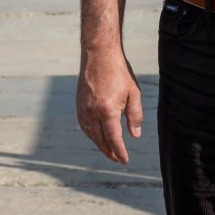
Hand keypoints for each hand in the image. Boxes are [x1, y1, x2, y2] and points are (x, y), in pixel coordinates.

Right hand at [76, 48, 142, 164]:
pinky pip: (83, 124)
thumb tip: (135, 135)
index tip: (124, 161)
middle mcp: (92, 112)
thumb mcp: (133, 93)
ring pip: (90, 133)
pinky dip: (90, 133)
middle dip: (109, 152)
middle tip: (117, 159)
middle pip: (100, 140)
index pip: (114, 139)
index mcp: (107, 111)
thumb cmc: (119, 71)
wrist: (98, 53)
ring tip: (108, 149)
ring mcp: (83, 107)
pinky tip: (96, 135)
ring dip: (99, 144)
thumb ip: (135, 116)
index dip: (119, 152)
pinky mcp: (78, 102)